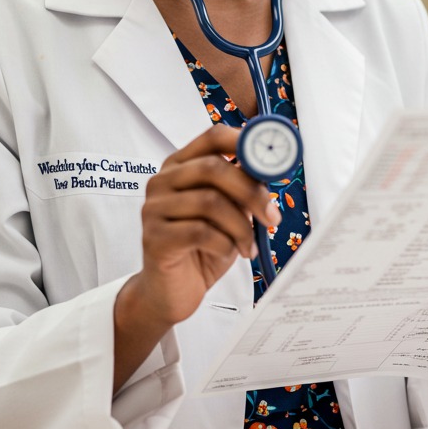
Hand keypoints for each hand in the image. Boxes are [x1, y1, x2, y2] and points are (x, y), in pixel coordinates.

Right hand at [119, 124, 280, 331]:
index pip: (213, 137)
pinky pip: (199, 232)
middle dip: (251, 192)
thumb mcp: (229, 211)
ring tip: (249, 244)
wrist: (170, 291)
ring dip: (240, 226)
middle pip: (213, 168)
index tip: (274, 161)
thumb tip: (272, 165)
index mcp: (181, 165)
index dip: (246, 143)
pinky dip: (225, 243)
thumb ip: (241, 186)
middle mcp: (162, 180)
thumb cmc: (202, 247)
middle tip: (272, 216)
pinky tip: (232, 252)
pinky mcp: (154, 237)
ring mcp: (154, 208)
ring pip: (209, 202)